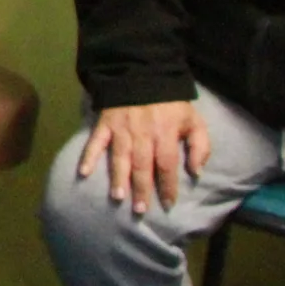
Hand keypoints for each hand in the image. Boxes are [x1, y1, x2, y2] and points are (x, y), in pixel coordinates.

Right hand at [77, 100, 212, 214]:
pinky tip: (84, 172)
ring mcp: (121, 129)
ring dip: (118, 178)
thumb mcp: (194, 121)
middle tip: (140, 210)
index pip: (167, 164)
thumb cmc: (171, 104)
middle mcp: (143, 134)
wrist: (143, 75)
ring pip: (120, 157)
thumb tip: (195, 172)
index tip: (168, 204)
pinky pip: (95, 142)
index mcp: (166, 133)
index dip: (168, 185)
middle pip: (142, 165)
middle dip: (142, 188)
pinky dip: (89, 156)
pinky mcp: (105, 123)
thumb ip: (200, 146)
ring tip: (118, 197)